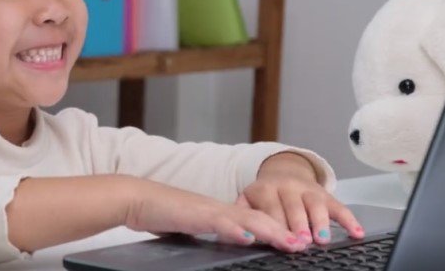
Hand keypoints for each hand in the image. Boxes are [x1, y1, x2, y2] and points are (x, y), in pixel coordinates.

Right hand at [123, 177, 308, 252]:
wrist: (137, 199)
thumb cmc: (162, 215)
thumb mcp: (193, 229)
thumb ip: (212, 235)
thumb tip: (230, 244)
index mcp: (221, 214)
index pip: (255, 222)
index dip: (278, 232)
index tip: (298, 245)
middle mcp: (220, 209)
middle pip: (260, 219)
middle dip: (284, 233)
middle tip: (307, 245)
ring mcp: (209, 211)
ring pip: (247, 219)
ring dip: (271, 231)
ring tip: (292, 243)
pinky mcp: (195, 214)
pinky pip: (219, 222)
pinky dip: (235, 229)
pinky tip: (248, 237)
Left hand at [237, 152, 364, 245]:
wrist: (283, 172)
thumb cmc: (264, 195)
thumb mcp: (248, 199)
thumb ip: (243, 212)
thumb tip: (236, 230)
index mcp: (266, 189)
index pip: (271, 208)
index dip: (276, 224)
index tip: (280, 240)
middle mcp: (288, 187)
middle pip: (294, 207)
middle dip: (298, 225)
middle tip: (301, 243)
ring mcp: (308, 189)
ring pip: (316, 205)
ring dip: (320, 222)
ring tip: (322, 240)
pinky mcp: (326, 194)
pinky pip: (339, 206)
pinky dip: (349, 220)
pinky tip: (356, 233)